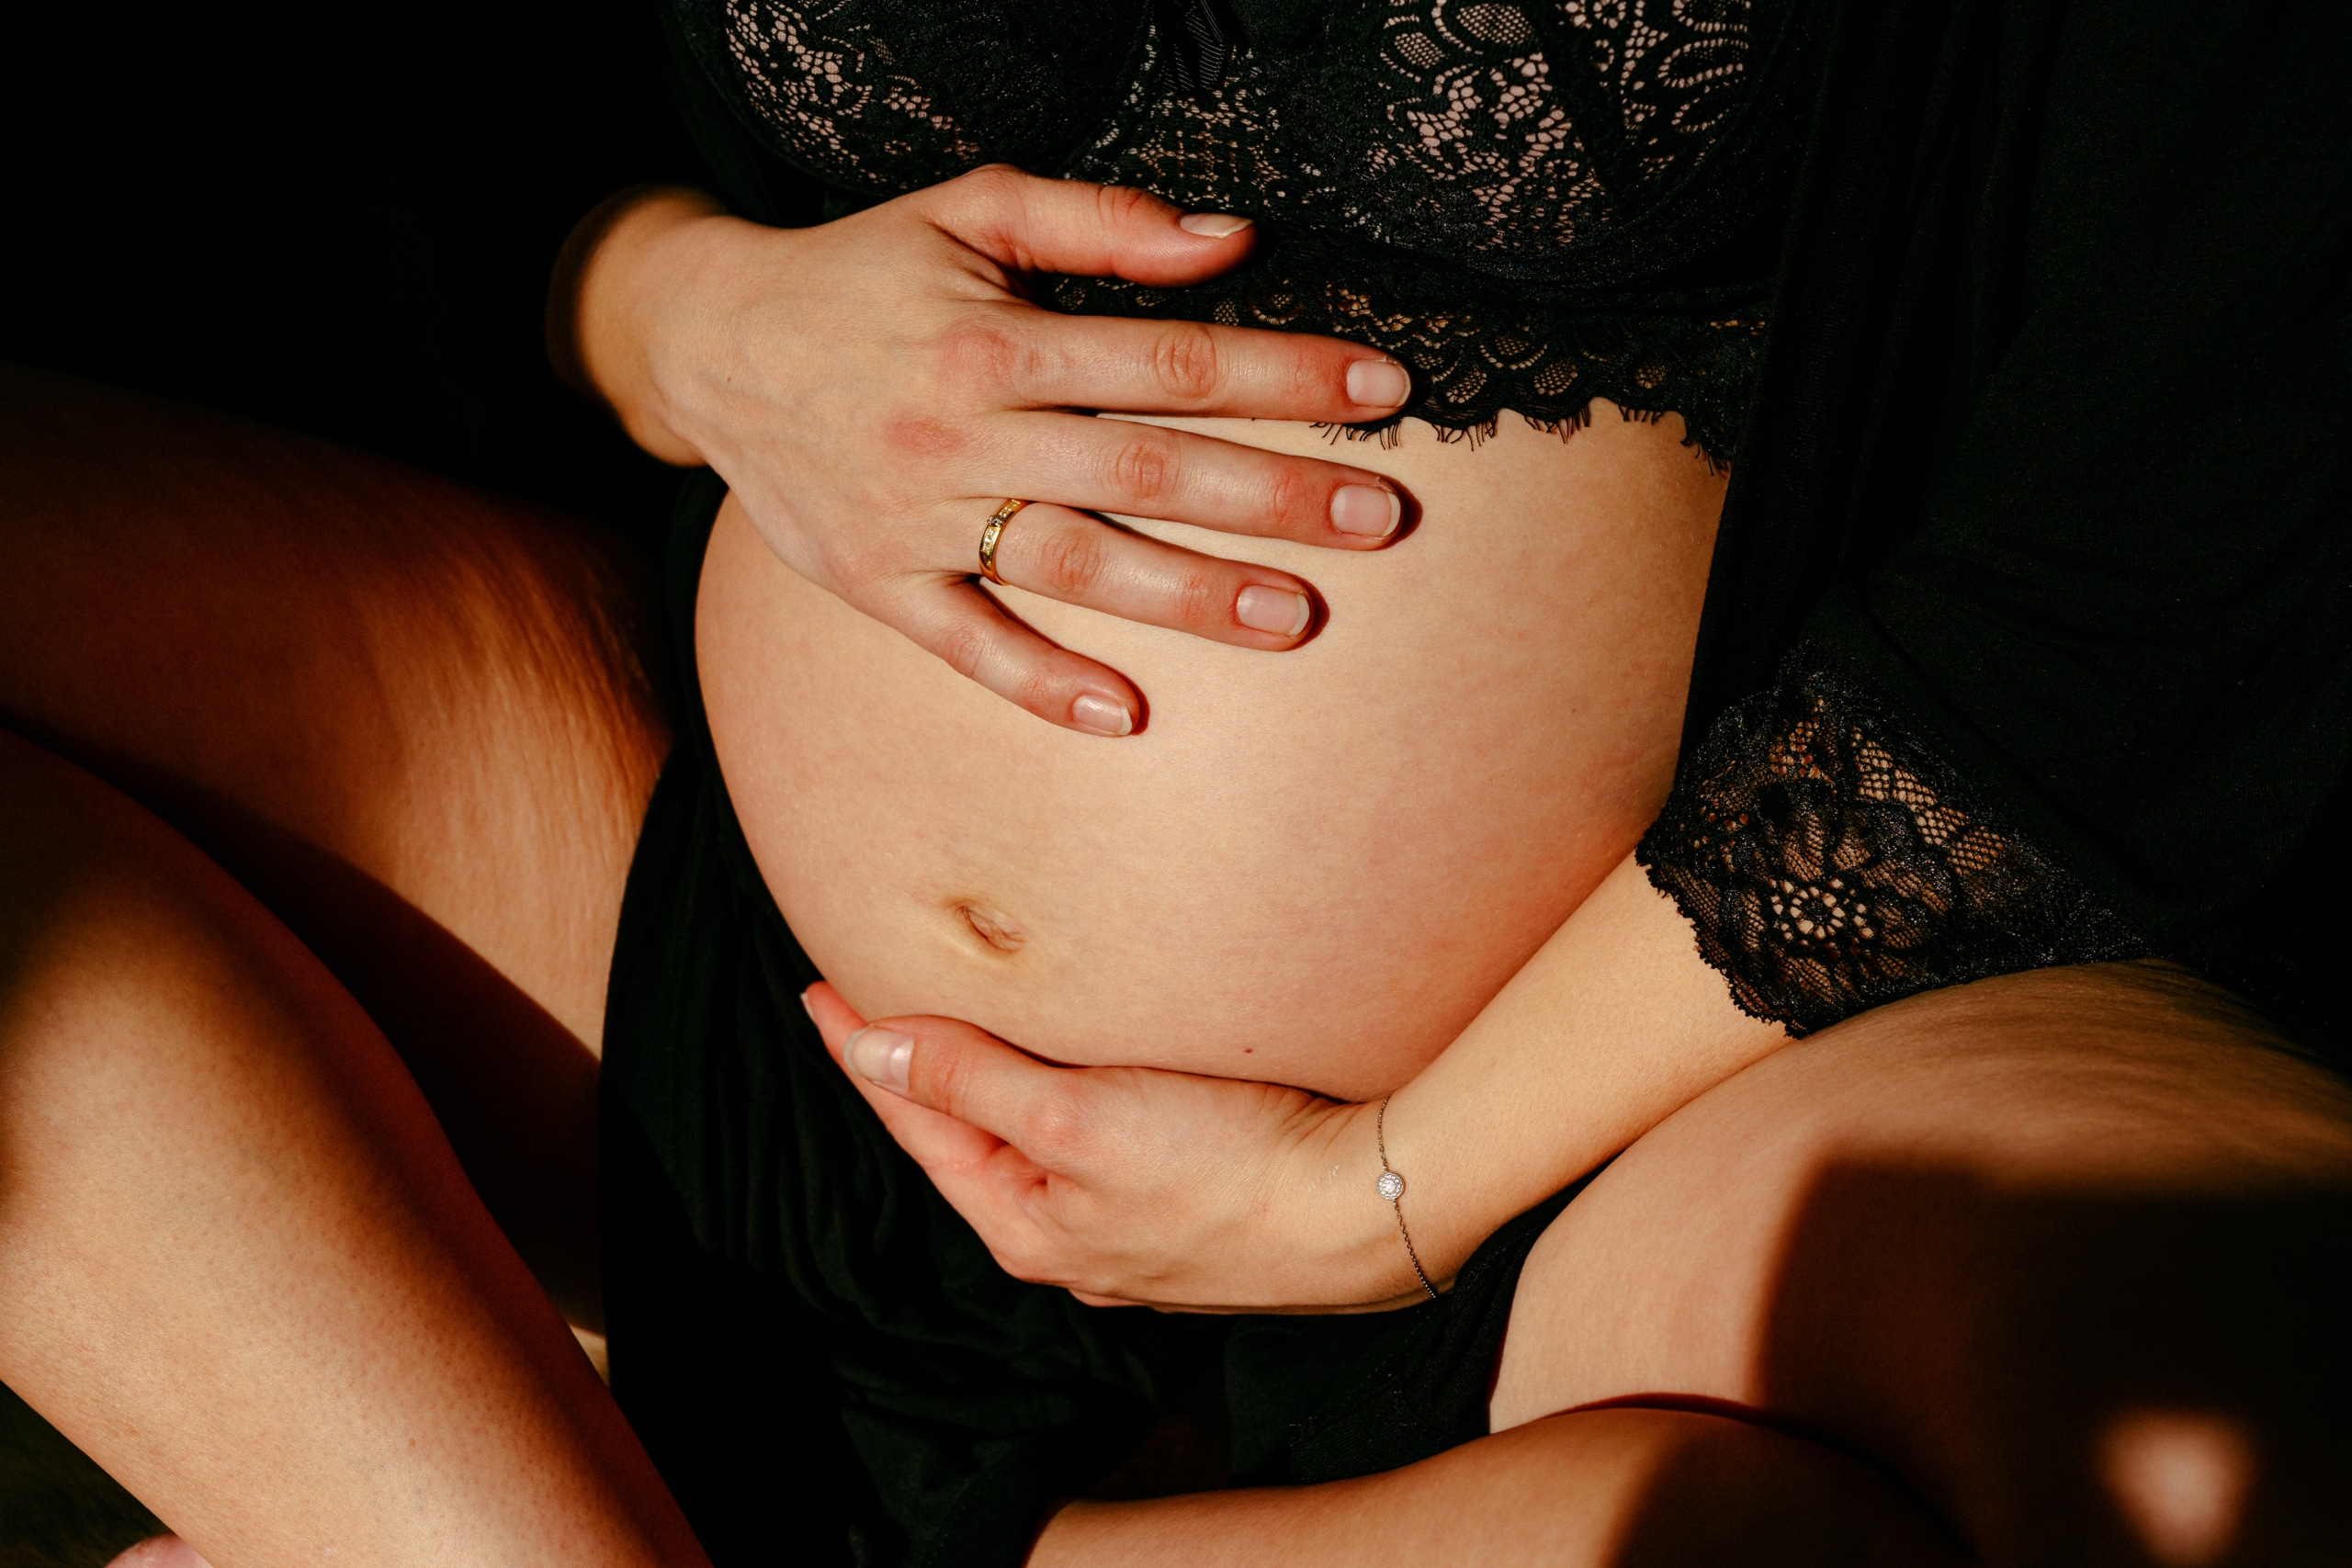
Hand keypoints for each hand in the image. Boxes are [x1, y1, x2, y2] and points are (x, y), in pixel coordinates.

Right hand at [567, 168, 1415, 735]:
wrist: (705, 344)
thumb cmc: (858, 273)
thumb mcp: (965, 207)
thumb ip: (1098, 220)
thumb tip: (1231, 240)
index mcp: (992, 339)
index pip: (1166, 361)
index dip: (1282, 376)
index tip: (1383, 390)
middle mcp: (961, 433)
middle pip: (1143, 470)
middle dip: (1271, 495)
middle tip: (1379, 520)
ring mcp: (917, 519)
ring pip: (1074, 564)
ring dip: (1189, 596)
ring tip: (1294, 619)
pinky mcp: (876, 584)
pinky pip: (967, 645)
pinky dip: (1042, 684)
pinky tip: (1127, 715)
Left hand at [804, 984, 1432, 1309]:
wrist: (1377, 1209)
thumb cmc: (1231, 1168)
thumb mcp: (1077, 1117)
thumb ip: (969, 1081)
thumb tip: (868, 1051)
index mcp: (1028, 1224)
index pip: (917, 1123)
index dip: (864, 1051)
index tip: (819, 988)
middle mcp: (1074, 1238)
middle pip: (972, 1135)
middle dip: (925, 1072)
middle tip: (879, 999)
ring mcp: (1135, 1227)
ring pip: (1040, 1137)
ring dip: (998, 1081)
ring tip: (971, 1028)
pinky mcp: (1195, 1201)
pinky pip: (1102, 1137)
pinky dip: (1073, 1090)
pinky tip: (1089, 1068)